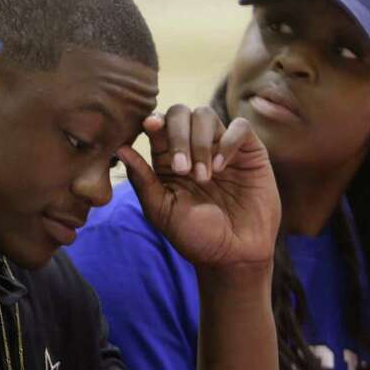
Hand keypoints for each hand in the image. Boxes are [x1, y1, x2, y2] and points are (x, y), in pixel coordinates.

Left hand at [117, 105, 279, 270]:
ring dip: (200, 143)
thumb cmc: (195, 236)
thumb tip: (119, 149)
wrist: (233, 256)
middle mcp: (193, 148)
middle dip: (177, 135)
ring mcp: (221, 147)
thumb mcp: (162, 210)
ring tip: (203, 177)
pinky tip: (221, 168)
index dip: (153, 120)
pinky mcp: (249, 152)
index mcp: (167, 159)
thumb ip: (142, 180)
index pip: (157, 125)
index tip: (150, 126)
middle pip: (180, 113)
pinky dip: (227, 142)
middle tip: (182, 170)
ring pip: (205, 115)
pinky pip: (239, 127)